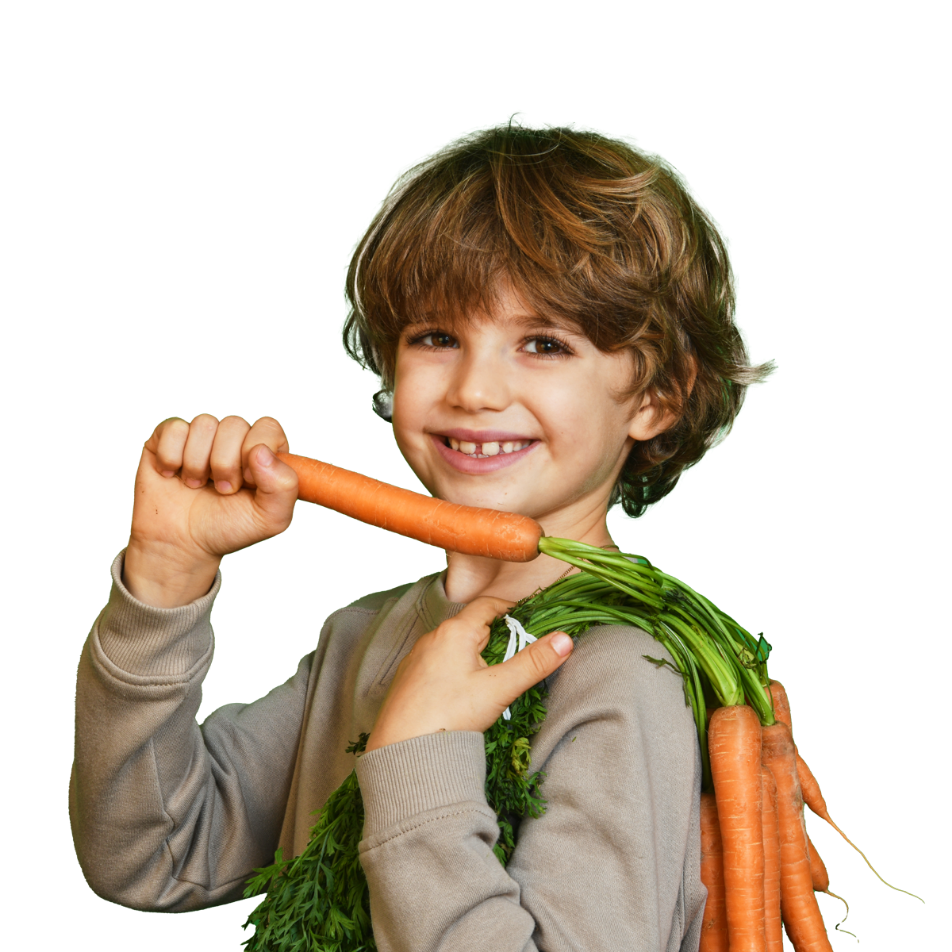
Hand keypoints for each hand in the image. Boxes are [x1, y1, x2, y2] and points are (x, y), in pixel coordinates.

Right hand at [127, 413, 298, 569]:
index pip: (267, 427)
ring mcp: (202, 437)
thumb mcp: (269, 519)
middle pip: (234, 423)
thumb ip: (283, 486)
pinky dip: (171, 456)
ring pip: (204, 423)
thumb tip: (260, 450)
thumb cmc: (227, 528)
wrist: (180, 543)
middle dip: (225, 463)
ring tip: (196, 485)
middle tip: (221, 489)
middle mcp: (234, 439)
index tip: (245, 482)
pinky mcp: (169, 437)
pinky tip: (172, 475)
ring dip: (197, 463)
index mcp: (263, 453)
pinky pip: (174, 427)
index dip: (255, 451)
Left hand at [364, 596, 574, 752]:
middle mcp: (432, 637)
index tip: (528, 620)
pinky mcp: (408, 679)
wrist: (401, 749)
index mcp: (455, 631)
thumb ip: (533, 663)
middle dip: (495, 639)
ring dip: (474, 656)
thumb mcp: (498, 689)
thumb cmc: (449, 715)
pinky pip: (437, 664)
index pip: (487, 605)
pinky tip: (461, 695)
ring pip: (454, 647)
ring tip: (490, 680)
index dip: (510, 609)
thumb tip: (565, 639)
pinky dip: (455, 671)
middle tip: (515, 658)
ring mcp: (417, 658)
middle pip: (472, 627)